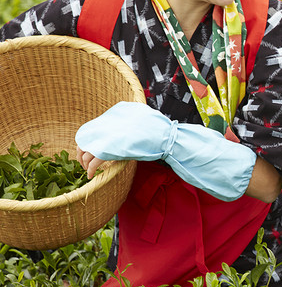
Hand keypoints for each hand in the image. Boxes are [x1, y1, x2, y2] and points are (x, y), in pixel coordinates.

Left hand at [75, 102, 256, 200]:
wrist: (187, 146)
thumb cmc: (179, 143)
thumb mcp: (161, 132)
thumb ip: (149, 132)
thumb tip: (148, 135)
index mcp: (135, 112)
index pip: (106, 122)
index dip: (98, 137)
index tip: (95, 150)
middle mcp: (126, 118)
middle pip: (96, 131)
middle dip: (89, 148)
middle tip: (88, 163)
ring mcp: (123, 131)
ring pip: (94, 144)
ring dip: (89, 158)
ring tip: (91, 170)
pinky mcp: (122, 145)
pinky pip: (99, 155)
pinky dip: (94, 165)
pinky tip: (94, 174)